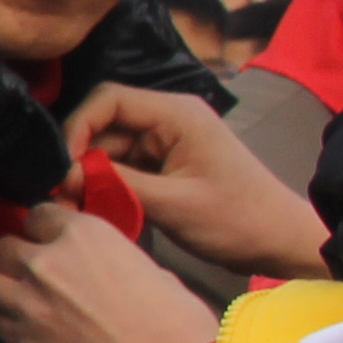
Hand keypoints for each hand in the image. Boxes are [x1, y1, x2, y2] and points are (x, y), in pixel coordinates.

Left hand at [0, 200, 214, 342]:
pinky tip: (25, 330)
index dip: (43, 230)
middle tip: (31, 276)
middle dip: (15, 259)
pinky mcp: (18, 338)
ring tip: (17, 300)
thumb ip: (111, 260)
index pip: (38, 214)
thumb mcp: (149, 271)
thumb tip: (101, 269)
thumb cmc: (176, 323)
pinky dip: (4, 322)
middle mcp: (45, 261)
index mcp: (84, 235)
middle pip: (3, 246)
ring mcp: (25, 300)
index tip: (49, 243)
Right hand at [64, 81, 326, 277]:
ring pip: (110, 149)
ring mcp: (168, 142)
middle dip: (81, 159)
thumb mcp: (173, 204)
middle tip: (63, 197)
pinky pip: (125, 167)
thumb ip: (115, 185)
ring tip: (78, 208)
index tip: (62, 168)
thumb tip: (61, 177)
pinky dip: (110, 186)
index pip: (108, 100)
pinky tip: (99, 209)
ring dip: (93, 177)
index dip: (77, 127)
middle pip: (105, 125)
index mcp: (176, 114)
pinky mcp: (167, 164)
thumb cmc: (236, 220)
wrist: (282, 243)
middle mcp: (169, 119)